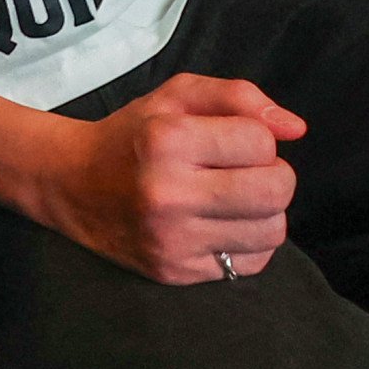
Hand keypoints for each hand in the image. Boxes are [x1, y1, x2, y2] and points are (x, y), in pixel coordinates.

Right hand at [19, 73, 305, 281]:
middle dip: (275, 175)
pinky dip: (249, 243)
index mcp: (167, 140)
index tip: (233, 141)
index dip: (258, 137)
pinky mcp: (176, 272)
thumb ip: (239, 97)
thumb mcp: (177, 96)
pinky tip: (225, 225)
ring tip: (237, 199)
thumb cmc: (133, 135)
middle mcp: (168, 193)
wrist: (72, 185)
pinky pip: (250, 264)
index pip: (261, 142)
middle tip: (248, 171)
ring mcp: (172, 239)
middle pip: (275, 190)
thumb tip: (297, 129)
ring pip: (271, 231)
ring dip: (265, 212)